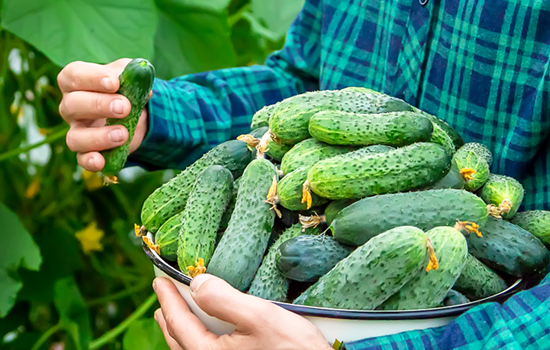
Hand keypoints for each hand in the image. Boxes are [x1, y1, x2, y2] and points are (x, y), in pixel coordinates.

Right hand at [57, 58, 148, 171]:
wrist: (134, 112)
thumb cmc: (125, 88)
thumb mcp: (129, 76)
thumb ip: (133, 75)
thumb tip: (143, 84)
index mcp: (76, 82)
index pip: (73, 75)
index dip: (91, 78)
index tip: (114, 83)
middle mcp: (70, 107)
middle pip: (71, 105)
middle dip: (98, 105)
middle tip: (125, 107)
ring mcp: (77, 131)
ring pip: (74, 137)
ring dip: (98, 137)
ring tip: (123, 134)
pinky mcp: (87, 152)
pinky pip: (81, 160)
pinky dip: (90, 162)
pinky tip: (101, 161)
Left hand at [153, 275, 332, 349]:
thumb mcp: (259, 317)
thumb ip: (224, 300)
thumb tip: (197, 284)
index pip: (178, 322)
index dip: (167, 299)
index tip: (158, 281)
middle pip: (179, 341)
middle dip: (169, 318)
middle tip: (163, 299)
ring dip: (181, 331)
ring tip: (177, 318)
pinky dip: (197, 340)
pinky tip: (207, 336)